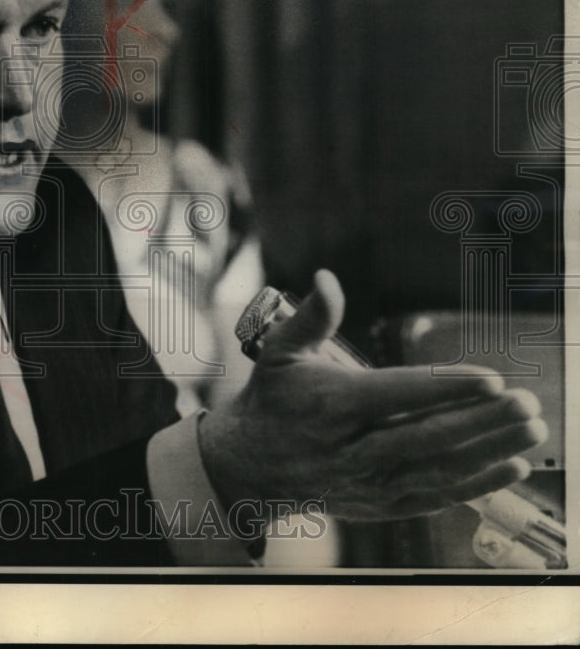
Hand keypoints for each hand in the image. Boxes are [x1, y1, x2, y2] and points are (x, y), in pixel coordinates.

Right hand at [198, 270, 547, 520]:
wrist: (251, 467)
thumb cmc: (273, 399)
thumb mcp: (280, 352)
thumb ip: (311, 316)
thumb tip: (327, 277)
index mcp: (331, 405)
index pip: (396, 395)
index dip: (445, 388)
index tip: (491, 378)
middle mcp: (351, 449)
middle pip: (426, 436)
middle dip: (481, 420)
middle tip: (525, 402)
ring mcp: (368, 482)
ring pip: (438, 469)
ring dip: (490, 450)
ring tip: (531, 430)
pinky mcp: (380, 505)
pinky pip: (436, 498)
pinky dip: (477, 485)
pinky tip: (514, 467)